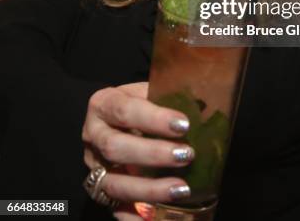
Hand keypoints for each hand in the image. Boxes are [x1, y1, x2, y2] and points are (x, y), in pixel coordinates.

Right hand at [82, 82, 193, 215]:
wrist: (118, 120)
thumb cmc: (142, 104)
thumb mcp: (150, 91)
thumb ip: (170, 97)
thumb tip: (207, 107)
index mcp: (104, 103)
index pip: (125, 110)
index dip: (154, 118)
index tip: (184, 124)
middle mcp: (93, 135)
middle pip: (115, 147)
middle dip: (153, 154)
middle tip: (186, 155)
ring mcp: (94, 166)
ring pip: (114, 184)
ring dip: (149, 189)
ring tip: (182, 189)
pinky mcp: (100, 191)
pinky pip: (115, 209)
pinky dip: (136, 217)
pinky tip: (159, 216)